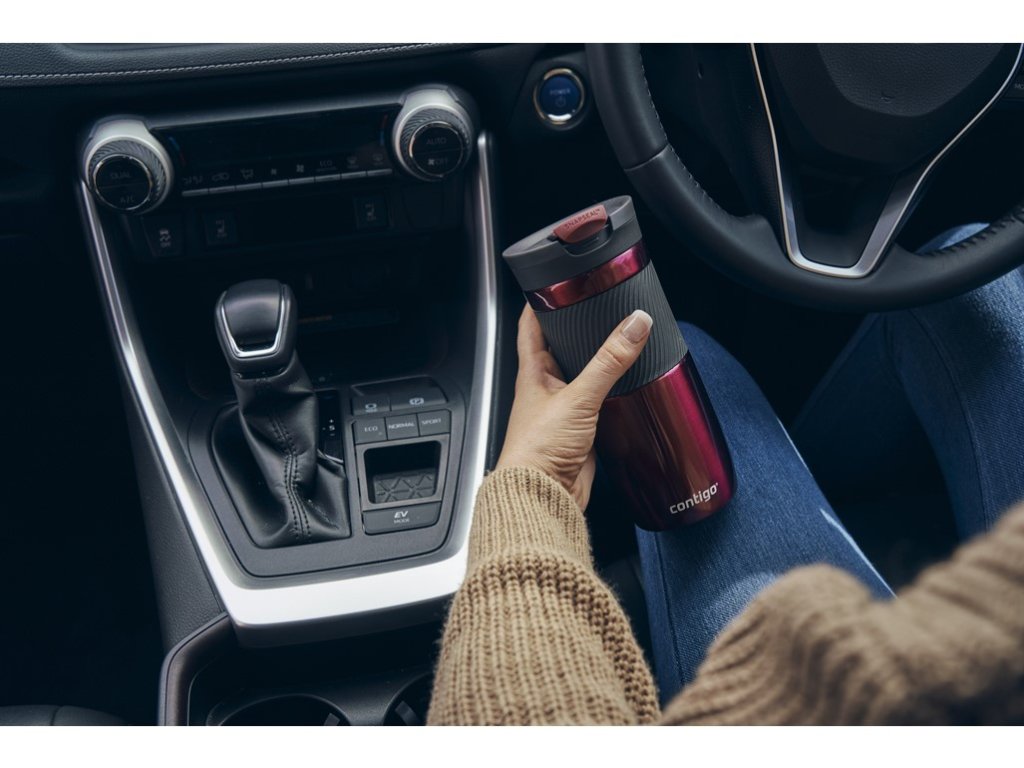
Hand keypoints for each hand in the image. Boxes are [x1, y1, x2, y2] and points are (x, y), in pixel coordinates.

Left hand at [495, 304, 652, 510]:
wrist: (541, 497)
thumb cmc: (537, 451)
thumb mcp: (579, 397)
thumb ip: (609, 361)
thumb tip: (634, 326)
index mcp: (532, 373)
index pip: (531, 327)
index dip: (540, 304)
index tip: (555, 285)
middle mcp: (545, 389)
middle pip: (559, 350)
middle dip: (576, 332)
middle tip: (597, 311)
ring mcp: (562, 412)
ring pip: (581, 378)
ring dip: (597, 365)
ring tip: (618, 345)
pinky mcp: (580, 433)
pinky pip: (597, 406)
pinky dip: (610, 396)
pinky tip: (625, 391)